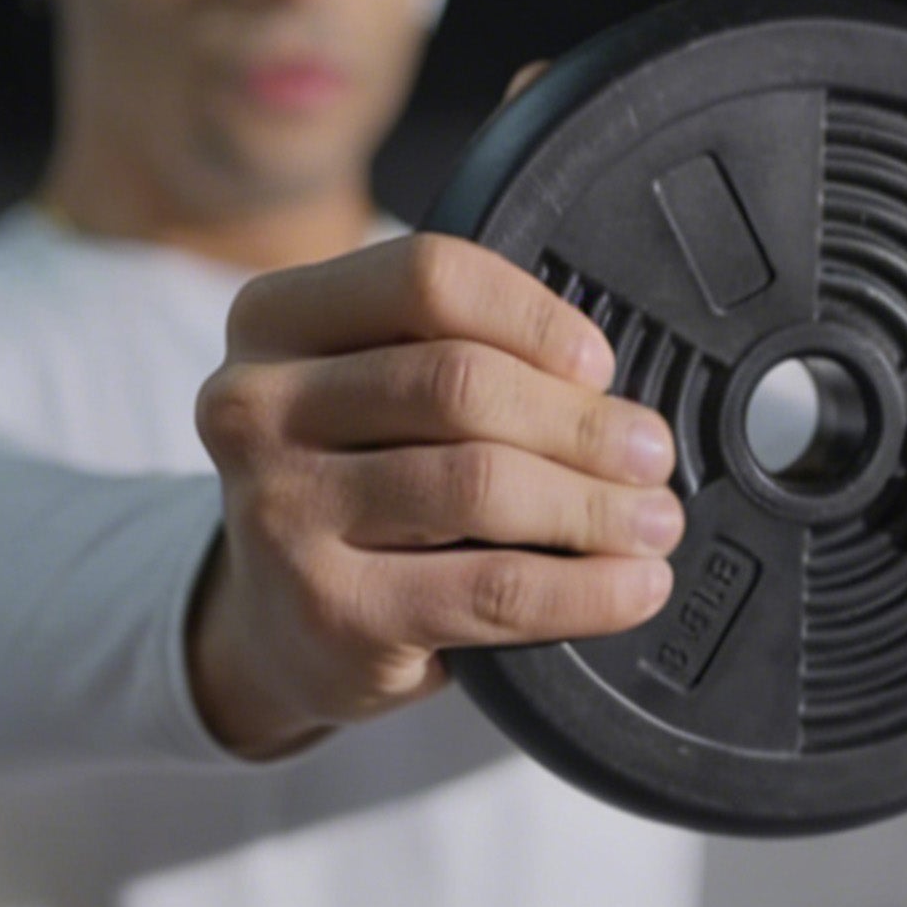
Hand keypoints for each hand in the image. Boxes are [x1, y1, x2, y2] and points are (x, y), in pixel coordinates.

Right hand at [189, 234, 681, 756]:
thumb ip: (445, 352)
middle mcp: (253, 406)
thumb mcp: (360, 390)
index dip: (532, 314)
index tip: (598, 362)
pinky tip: (631, 585)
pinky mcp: (329, 612)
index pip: (424, 278)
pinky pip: (493, 588)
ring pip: (482, 482)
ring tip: (653, 520)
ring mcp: (281, 512)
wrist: (271, 628)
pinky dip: (585, 589)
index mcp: (272, 320)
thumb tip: (604, 384)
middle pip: (460, 382)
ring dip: (595, 504)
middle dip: (580, 420)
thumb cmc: (345, 484)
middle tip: (649, 451)